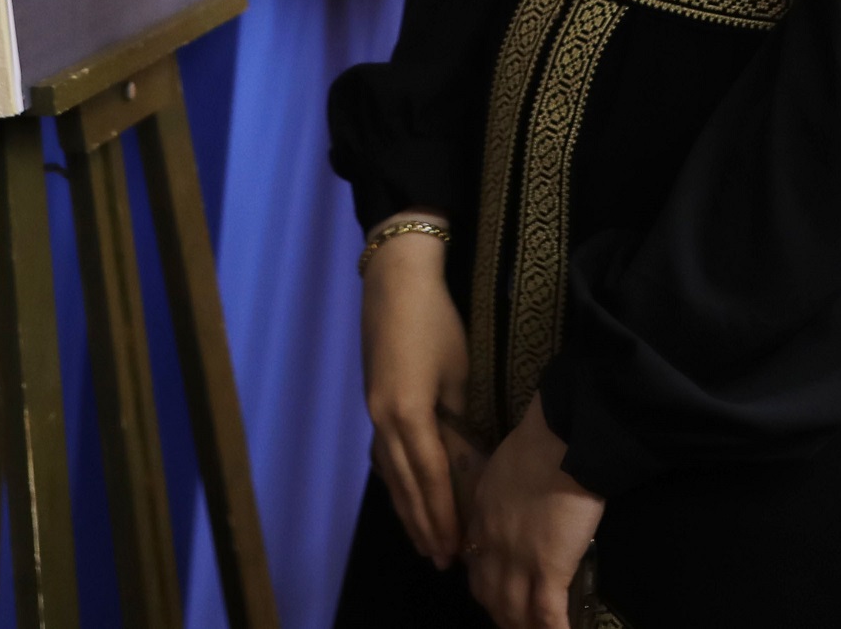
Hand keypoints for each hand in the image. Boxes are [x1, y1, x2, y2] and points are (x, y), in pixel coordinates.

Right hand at [361, 219, 476, 567]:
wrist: (396, 280)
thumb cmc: (435, 321)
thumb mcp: (457, 373)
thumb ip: (458, 422)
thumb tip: (467, 463)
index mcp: (407, 414)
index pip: (430, 477)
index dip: (444, 514)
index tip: (456, 547)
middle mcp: (383, 420)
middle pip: (405, 483)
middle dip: (424, 523)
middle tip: (440, 560)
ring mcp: (374, 411)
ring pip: (390, 473)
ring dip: (408, 509)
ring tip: (423, 541)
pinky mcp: (373, 401)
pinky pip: (383, 454)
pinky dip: (396, 481)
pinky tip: (404, 495)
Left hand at [464, 395, 603, 628]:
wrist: (559, 443)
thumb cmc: (538, 445)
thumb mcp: (503, 468)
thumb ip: (501, 492)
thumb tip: (513, 500)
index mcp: (481, 517)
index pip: (474, 561)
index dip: (484, 582)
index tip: (493, 592)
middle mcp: (492, 544)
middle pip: (488, 593)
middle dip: (500, 614)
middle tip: (514, 623)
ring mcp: (518, 560)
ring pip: (513, 609)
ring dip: (523, 627)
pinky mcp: (549, 569)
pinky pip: (547, 613)